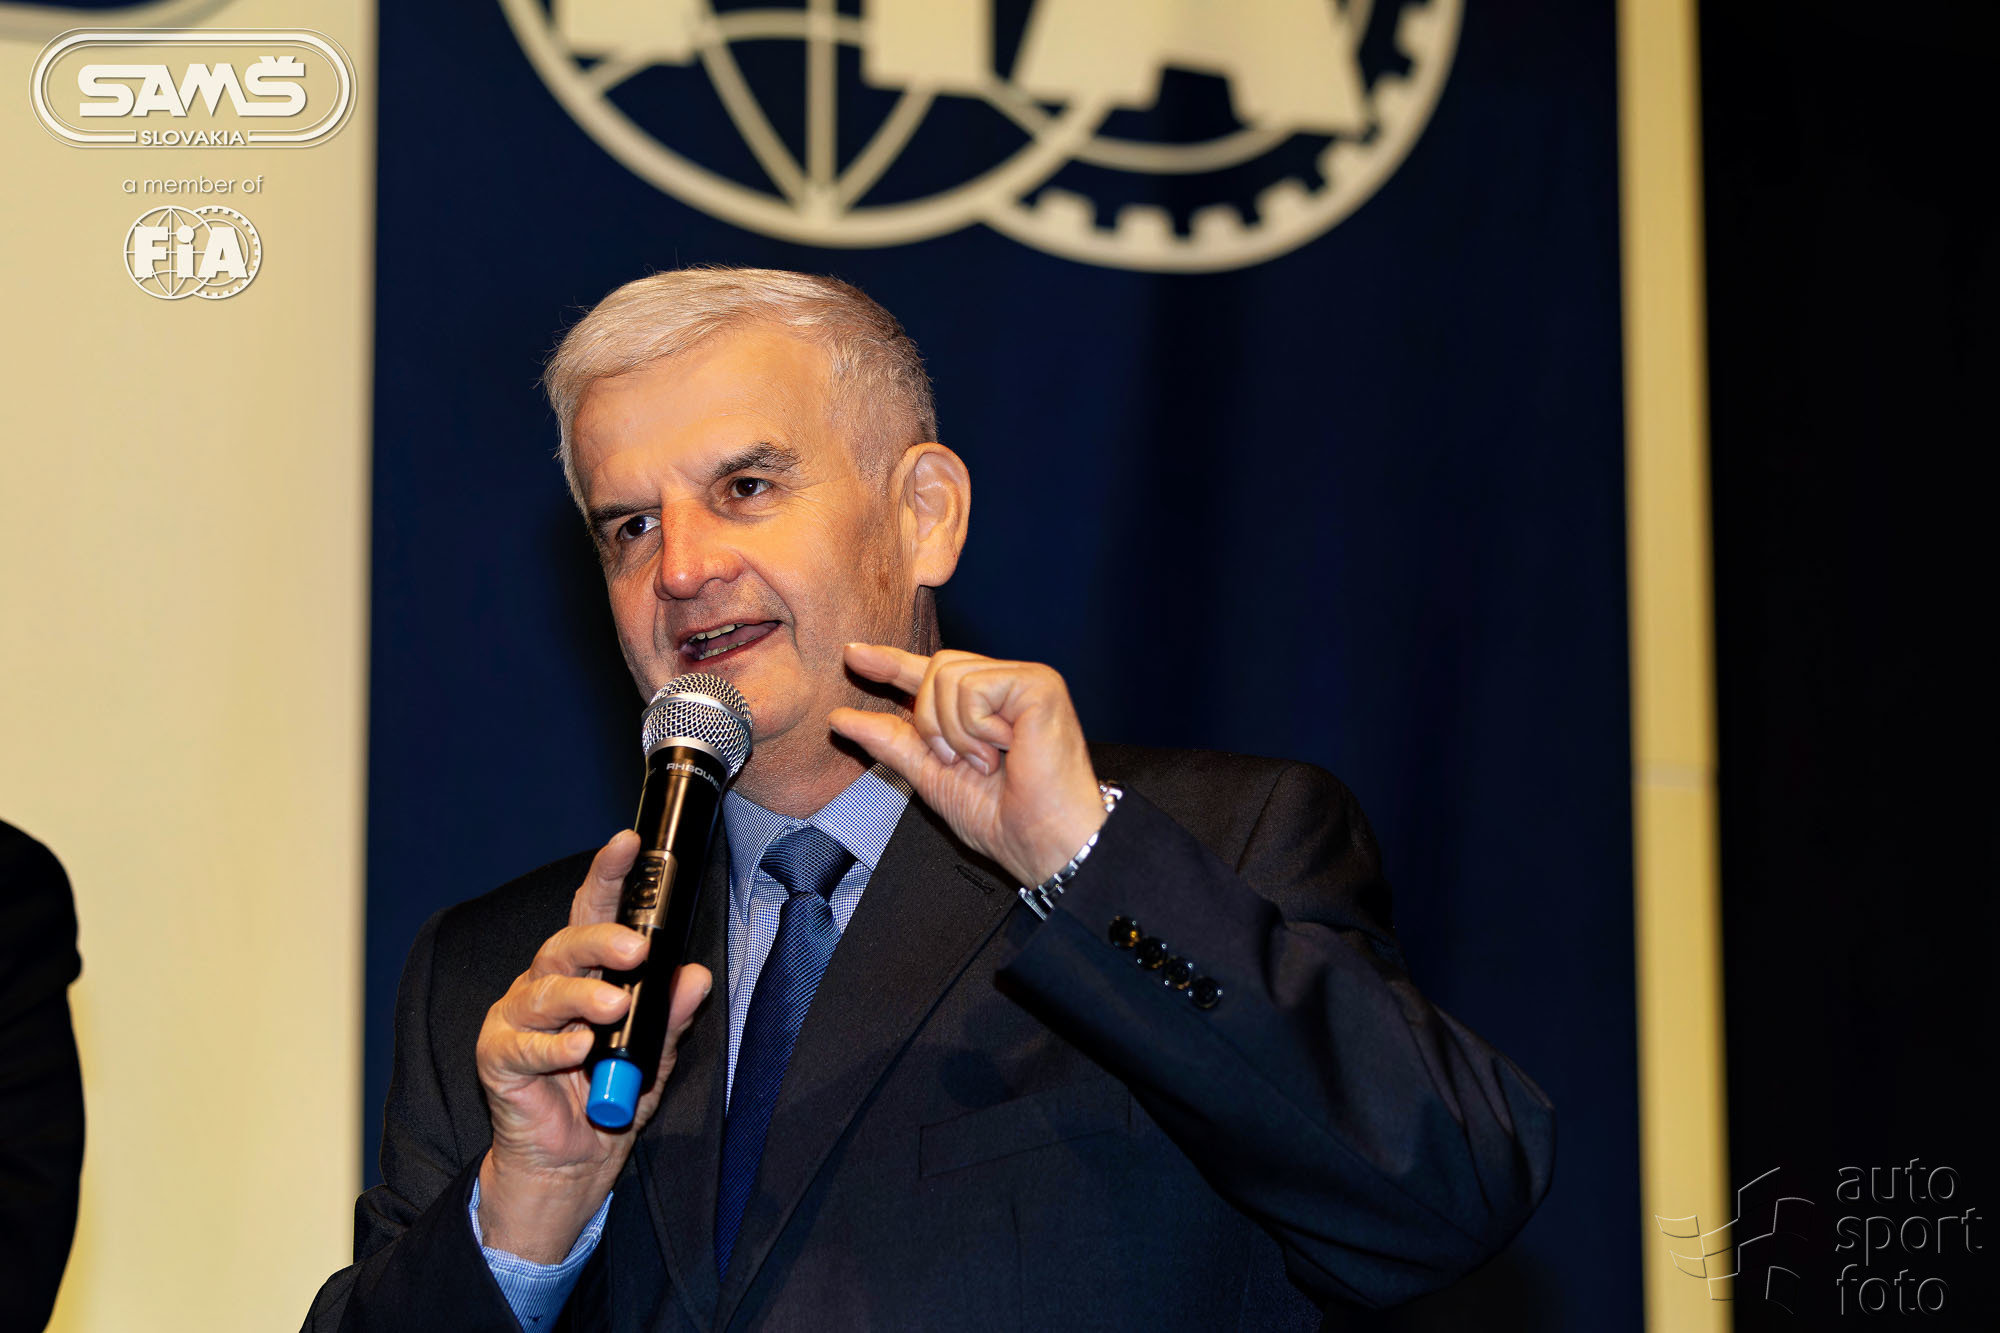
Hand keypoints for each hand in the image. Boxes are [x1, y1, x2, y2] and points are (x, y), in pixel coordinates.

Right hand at [474, 830, 711, 1261]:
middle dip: (600, 940)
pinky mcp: (497, 1058)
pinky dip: (551, 1047)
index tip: (631, 843)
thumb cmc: (611, 1097)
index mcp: (585, 971)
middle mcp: (546, 984)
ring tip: (614, 1005)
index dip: (610, 874)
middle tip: (635, 949)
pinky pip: (522, 1046)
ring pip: (544, 992)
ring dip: (581, 997)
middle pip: (566, 945)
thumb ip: (671, 1016)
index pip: (596, 911)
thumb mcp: (655, 1055)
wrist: (574, 1163)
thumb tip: (696, 976)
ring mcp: (517, 1018)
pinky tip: (577, 1050)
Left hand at [829, 645, 1105, 886]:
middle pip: (934, 669)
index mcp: (982, 707)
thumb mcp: (931, 775)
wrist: (1043, 842)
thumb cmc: (1002, 818)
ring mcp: (1024, 680)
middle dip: (929, 722)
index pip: (929, 673)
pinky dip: (975, 729)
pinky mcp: (1039, 684)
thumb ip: (891, 741)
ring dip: (954, 731)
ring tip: (988, 761)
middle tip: (961, 763)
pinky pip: (972, 688)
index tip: (853, 655)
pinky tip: (1006, 750)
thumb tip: (840, 718)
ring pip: (947, 676)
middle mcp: (1005, 686)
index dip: (891, 663)